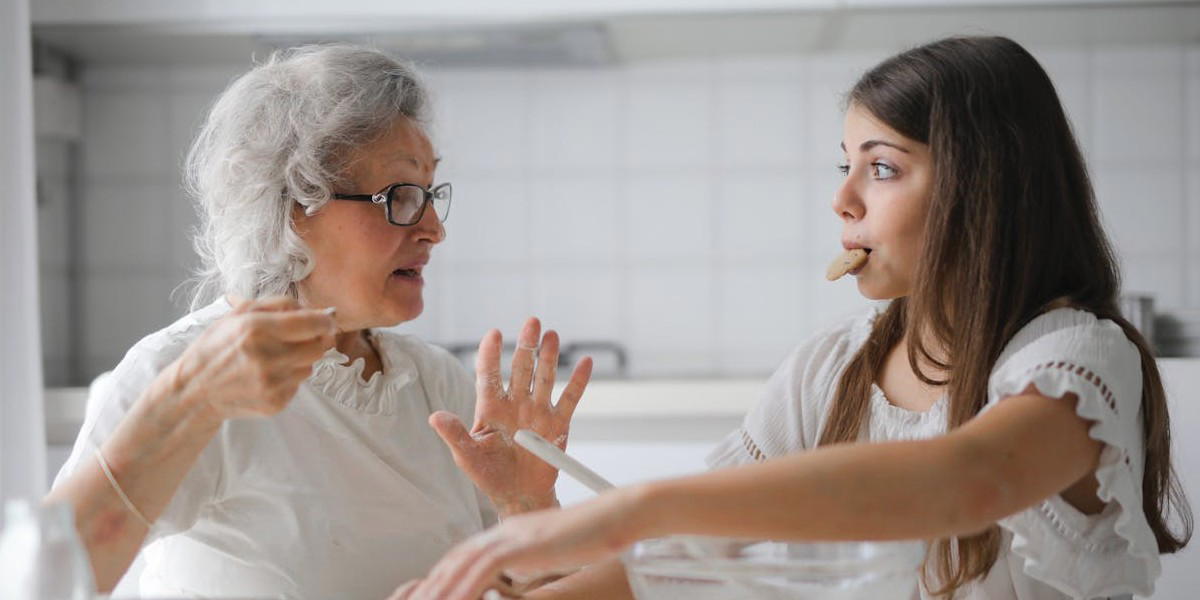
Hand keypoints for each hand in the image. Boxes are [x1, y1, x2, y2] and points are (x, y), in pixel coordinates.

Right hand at [167, 296, 335, 421]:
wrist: (194, 391)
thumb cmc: (216, 347)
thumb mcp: (238, 314)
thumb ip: (279, 305)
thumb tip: (316, 310)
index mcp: (256, 329)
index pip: (312, 324)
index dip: (325, 321)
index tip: (325, 320)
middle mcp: (266, 358)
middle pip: (319, 347)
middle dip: (315, 339)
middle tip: (301, 337)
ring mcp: (272, 384)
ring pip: (310, 366)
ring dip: (301, 359)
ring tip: (275, 357)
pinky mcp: (275, 403)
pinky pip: (298, 385)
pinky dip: (289, 377)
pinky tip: (268, 375)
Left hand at [406, 488, 647, 599]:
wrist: (615, 515)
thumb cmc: (591, 535)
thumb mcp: (551, 553)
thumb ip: (529, 563)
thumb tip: (517, 578)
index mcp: (508, 534)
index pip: (464, 557)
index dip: (443, 577)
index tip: (428, 595)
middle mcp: (504, 531)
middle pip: (456, 559)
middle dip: (432, 584)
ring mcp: (513, 535)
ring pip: (464, 563)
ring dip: (442, 588)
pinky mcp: (524, 543)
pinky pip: (485, 567)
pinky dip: (467, 585)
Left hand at [430, 317, 592, 515]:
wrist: (519, 495)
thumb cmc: (489, 475)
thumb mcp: (467, 457)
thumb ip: (454, 435)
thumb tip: (434, 416)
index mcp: (490, 408)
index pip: (489, 375)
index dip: (490, 354)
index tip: (494, 333)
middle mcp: (515, 404)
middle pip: (521, 369)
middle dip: (526, 345)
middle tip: (531, 322)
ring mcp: (538, 412)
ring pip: (544, 378)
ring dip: (548, 356)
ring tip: (552, 335)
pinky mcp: (558, 425)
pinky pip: (569, 400)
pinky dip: (578, 382)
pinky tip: (585, 362)